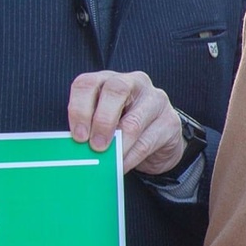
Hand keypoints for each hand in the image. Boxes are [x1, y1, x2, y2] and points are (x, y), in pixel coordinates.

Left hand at [67, 71, 183, 173]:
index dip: (79, 109)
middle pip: (115, 90)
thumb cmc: (124, 127)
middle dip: (102, 121)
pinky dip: (130, 158)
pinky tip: (121, 166)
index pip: (88, 83)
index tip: (78, 136)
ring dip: (117, 146)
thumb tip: (74, 148)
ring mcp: (156, 100)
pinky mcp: (170, 121)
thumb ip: (89, 128)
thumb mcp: (104, 122)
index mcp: (109, 80)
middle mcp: (134, 82)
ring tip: (108, 163)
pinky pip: (146, 142)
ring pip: (133, 121)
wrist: (160, 140)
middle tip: (95, 146)